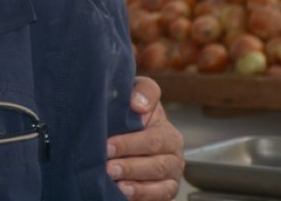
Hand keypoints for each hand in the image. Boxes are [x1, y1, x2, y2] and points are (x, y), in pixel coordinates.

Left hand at [106, 76, 184, 199]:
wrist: (127, 133)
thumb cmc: (130, 114)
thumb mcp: (136, 94)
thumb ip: (143, 92)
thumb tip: (138, 104)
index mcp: (166, 130)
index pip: (153, 137)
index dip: (130, 142)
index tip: (108, 145)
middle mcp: (173, 152)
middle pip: (155, 161)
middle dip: (129, 164)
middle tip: (107, 165)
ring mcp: (171, 173)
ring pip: (158, 180)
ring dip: (135, 181)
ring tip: (113, 179)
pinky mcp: (166, 191)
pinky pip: (160, 196)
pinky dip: (143, 195)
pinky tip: (124, 192)